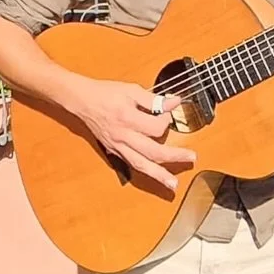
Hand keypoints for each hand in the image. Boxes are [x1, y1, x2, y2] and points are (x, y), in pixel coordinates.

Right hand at [70, 79, 195, 192]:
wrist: (82, 101)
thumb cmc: (105, 93)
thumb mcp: (131, 89)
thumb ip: (154, 98)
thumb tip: (174, 103)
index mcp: (127, 118)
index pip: (156, 127)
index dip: (166, 120)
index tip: (167, 112)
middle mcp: (123, 136)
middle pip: (153, 151)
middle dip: (174, 156)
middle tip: (192, 157)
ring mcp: (118, 146)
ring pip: (141, 164)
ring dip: (159, 176)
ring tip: (173, 184)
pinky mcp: (115, 151)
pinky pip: (132, 164)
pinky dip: (145, 172)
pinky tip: (155, 177)